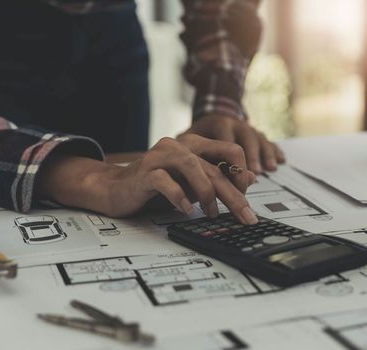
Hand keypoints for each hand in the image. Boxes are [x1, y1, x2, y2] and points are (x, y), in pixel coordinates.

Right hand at [38, 134, 258, 223]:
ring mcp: (161, 156)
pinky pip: (166, 182)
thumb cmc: (158, 185)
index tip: (247, 197)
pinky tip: (186, 210)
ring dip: (208, 194)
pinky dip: (179, 197)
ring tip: (212, 213)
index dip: (242, 174)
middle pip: (216, 168)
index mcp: (195, 144)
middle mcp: (180, 145)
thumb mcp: (193, 182)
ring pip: (194, 169)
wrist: (116, 188)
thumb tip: (250, 178)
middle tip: (246, 216)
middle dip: (234, 195)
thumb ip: (219, 177)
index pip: (230, 151)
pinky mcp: (145, 172)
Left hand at [185, 114, 284, 173]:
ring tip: (270, 169)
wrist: (211, 115)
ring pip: (260, 139)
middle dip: (252, 157)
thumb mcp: (189, 140)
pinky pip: (269, 141)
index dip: (230, 159)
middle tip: (255, 174)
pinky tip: (281, 161)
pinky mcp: (258, 135)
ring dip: (266, 155)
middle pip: (247, 139)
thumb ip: (193, 155)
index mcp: (219, 124)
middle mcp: (236, 124)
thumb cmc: (198, 134)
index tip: (230, 176)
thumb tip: (196, 176)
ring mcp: (249, 128)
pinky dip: (275, 151)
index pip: (226, 141)